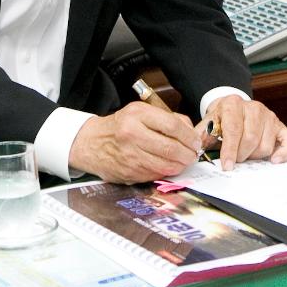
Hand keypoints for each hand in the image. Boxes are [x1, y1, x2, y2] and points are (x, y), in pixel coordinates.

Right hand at [69, 101, 200, 182]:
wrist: (91, 143)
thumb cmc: (120, 126)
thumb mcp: (141, 112)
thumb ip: (168, 118)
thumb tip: (191, 132)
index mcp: (137, 115)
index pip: (172, 126)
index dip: (189, 136)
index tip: (196, 142)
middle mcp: (132, 134)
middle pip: (170, 148)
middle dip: (188, 154)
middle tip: (193, 155)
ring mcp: (129, 155)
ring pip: (165, 165)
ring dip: (180, 165)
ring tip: (184, 161)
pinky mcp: (128, 172)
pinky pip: (155, 174)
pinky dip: (166, 172)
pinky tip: (169, 167)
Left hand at [202, 96, 286, 170]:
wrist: (233, 108)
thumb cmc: (220, 120)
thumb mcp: (207, 125)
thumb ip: (200, 136)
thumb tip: (194, 151)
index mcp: (233, 104)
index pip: (234, 129)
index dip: (230, 150)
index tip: (227, 166)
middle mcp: (254, 107)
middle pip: (251, 139)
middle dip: (241, 155)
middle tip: (235, 159)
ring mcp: (269, 116)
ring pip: (265, 144)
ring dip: (255, 156)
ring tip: (246, 153)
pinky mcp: (280, 125)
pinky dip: (283, 153)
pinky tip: (274, 160)